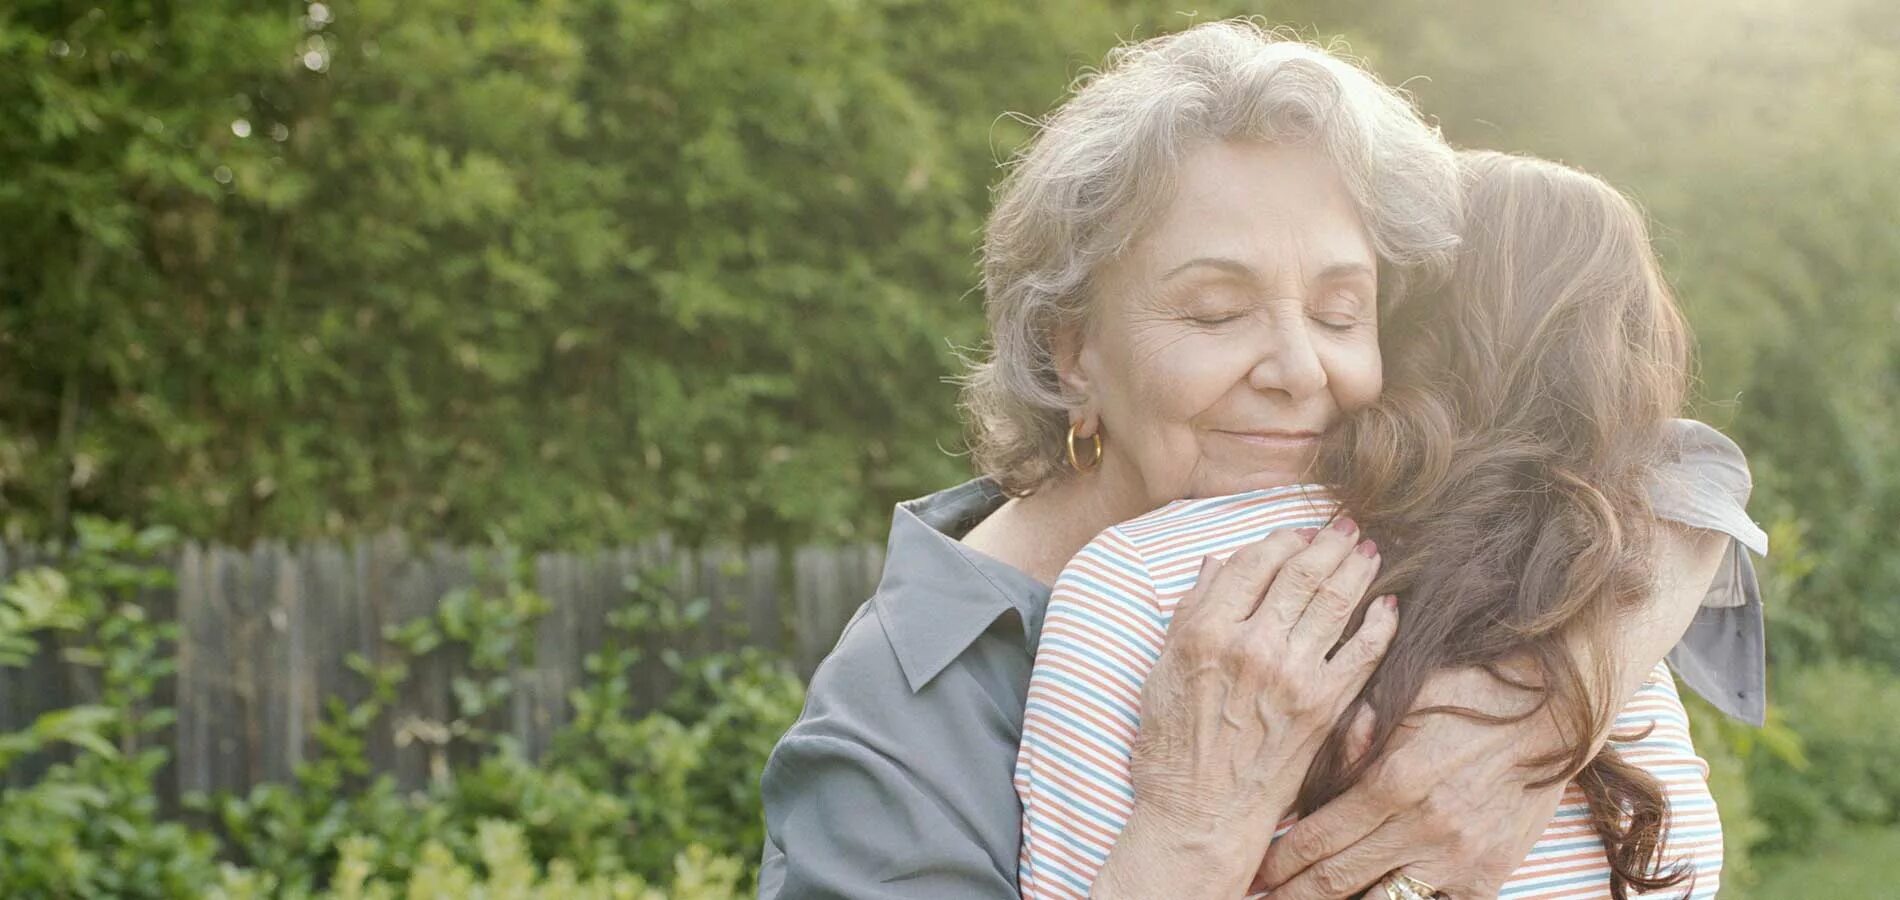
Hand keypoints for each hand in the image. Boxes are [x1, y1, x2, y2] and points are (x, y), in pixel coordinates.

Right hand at [1094, 520, 1396, 899]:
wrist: (1200, 815)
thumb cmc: (1170, 747)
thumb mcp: (1161, 672)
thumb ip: (1189, 613)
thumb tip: (1217, 564)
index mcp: (1206, 632)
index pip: (1252, 563)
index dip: (1279, 539)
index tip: (1295, 531)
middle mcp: (1252, 646)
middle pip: (1301, 573)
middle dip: (1328, 542)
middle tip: (1346, 525)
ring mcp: (1292, 675)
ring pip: (1335, 602)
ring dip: (1357, 568)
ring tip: (1370, 549)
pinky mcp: (1324, 706)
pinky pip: (1362, 653)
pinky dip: (1380, 624)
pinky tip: (1389, 605)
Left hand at [1255, 666, 1566, 898]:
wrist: (1554, 706)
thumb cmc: (1466, 691)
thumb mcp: (1400, 701)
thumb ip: (1350, 742)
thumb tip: (1303, 784)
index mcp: (1392, 783)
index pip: (1316, 839)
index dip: (1278, 862)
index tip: (1253, 874)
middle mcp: (1423, 828)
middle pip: (1337, 881)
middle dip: (1293, 895)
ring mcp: (1458, 858)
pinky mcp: (1488, 874)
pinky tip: (1374, 898)